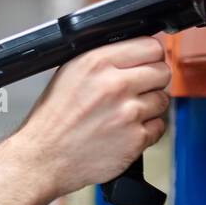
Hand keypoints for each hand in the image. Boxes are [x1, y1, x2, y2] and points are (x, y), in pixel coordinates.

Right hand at [15, 37, 171, 196]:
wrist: (43, 159)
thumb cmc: (52, 122)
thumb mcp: (68, 75)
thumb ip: (102, 61)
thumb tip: (133, 53)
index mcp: (96, 63)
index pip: (150, 46)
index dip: (149, 56)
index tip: (145, 64)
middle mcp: (114, 85)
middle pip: (162, 71)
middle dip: (152, 81)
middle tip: (135, 91)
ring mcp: (128, 112)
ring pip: (163, 99)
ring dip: (149, 107)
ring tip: (124, 115)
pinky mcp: (136, 138)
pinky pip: (159, 127)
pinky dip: (146, 130)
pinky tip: (125, 131)